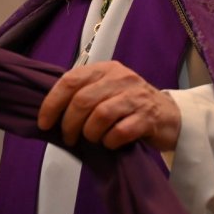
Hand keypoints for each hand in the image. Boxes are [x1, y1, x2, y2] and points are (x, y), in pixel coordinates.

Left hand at [37, 60, 180, 150]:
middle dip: (70, 124)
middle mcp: (120, 78)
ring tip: (92, 140)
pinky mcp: (148, 117)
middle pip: (83, 100)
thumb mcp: (107, 90)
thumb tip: (50, 114)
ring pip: (100, 115)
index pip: (70, 80)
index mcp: (105, 69)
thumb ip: (83, 94)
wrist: (169, 116)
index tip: (44, 123)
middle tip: (69, 138)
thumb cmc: (130, 105)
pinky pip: (120, 131)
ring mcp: (136, 97)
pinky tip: (111, 143)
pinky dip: (110, 141)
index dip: (52, 103)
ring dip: (90, 134)